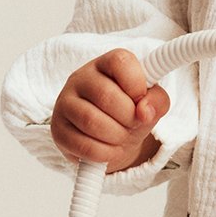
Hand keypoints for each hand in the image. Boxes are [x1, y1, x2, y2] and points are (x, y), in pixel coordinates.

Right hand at [51, 48, 169, 171]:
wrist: (110, 140)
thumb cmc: (129, 114)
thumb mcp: (150, 105)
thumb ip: (157, 102)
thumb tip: (145, 112)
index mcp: (106, 64)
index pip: (120, 62)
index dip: (137, 85)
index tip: (141, 101)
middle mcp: (80, 78)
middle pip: (106, 96)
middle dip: (129, 118)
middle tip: (134, 125)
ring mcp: (65, 103)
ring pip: (91, 121)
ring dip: (116, 137)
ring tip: (122, 138)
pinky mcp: (58, 130)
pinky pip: (83, 145)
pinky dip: (104, 154)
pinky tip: (109, 151)